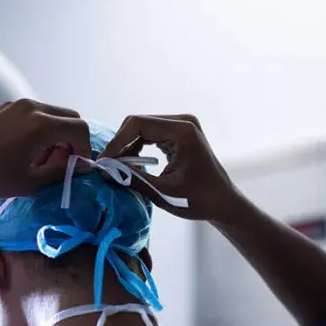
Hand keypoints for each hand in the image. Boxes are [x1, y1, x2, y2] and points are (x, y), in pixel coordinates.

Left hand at [0, 99, 92, 198]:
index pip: (80, 129)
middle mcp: (32, 107)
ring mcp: (16, 104)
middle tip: (60, 165)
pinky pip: (34, 115)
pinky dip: (40, 131)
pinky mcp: (5, 107)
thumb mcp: (29, 182)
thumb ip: (61, 173)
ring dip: (56, 137)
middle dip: (72, 141)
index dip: (85, 150)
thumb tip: (80, 168)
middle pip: (69, 118)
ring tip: (41, 162)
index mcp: (40, 124)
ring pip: (52, 116)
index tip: (77, 168)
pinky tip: (25, 153)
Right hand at [98, 114, 236, 220]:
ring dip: (127, 146)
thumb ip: (133, 178)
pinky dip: (137, 147)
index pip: (138, 124)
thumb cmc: (198, 201)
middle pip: (138, 123)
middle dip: (119, 143)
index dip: (116, 141)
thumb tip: (104, 170)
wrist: (222, 203)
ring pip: (142, 128)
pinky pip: (150, 134)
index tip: (103, 161)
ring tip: (116, 167)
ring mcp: (182, 126)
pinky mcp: (179, 133)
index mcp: (182, 131)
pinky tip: (131, 164)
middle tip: (106, 166)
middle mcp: (182, 122)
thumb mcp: (162, 192)